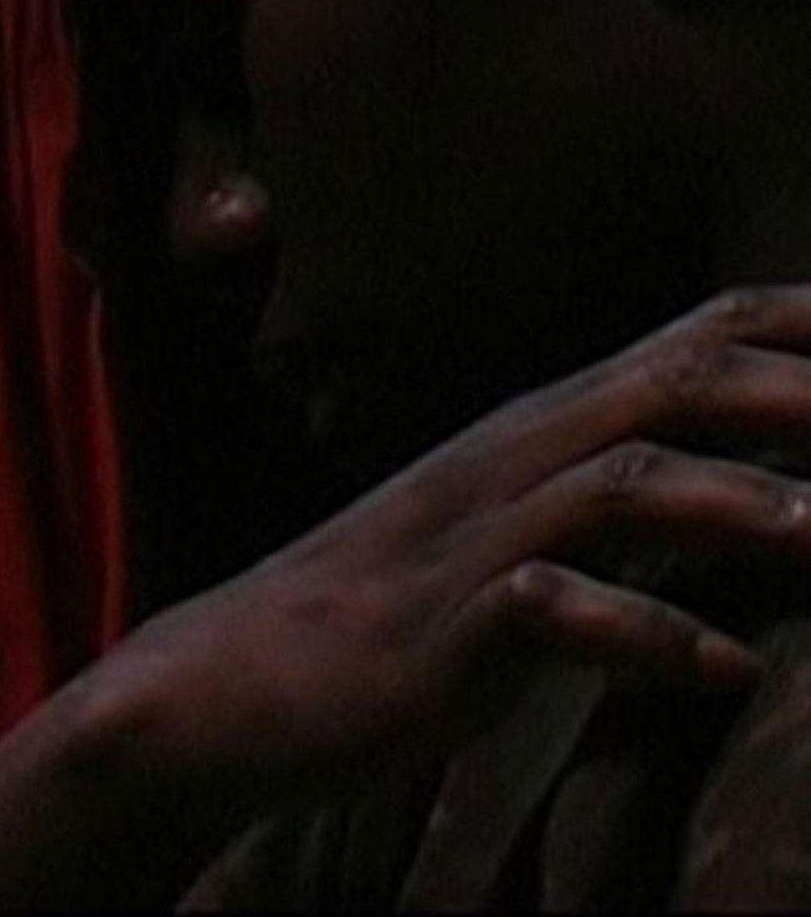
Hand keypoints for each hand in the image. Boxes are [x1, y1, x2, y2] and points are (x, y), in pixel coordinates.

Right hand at [88, 282, 810, 815]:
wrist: (244, 670)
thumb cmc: (399, 603)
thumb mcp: (515, 525)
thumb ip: (613, 489)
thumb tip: (748, 488)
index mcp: (544, 423)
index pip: (686, 339)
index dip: (789, 327)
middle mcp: (516, 454)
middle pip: (667, 387)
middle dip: (788, 392)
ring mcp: (476, 533)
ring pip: (620, 486)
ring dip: (734, 504)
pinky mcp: (446, 625)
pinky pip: (554, 613)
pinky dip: (646, 635)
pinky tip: (721, 673)